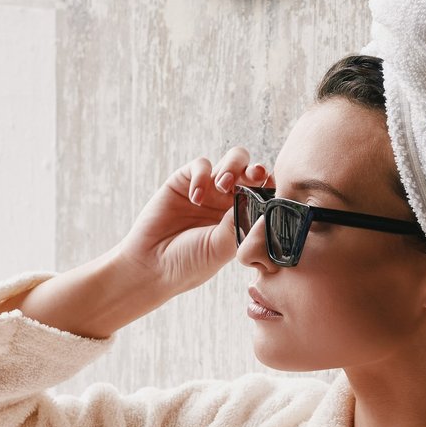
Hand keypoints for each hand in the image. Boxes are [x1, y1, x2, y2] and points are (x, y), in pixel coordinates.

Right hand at [115, 148, 270, 298]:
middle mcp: (228, 201)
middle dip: (255, 171)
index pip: (265, 193)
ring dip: (233, 167)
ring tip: (223, 186)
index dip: (272, 187)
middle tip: (254, 177)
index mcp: (243, 218)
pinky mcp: (184, 181)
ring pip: (232, 160)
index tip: (274, 190)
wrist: (151, 266)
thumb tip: (265, 202)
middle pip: (251, 171)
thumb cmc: (189, 264)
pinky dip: (202, 176)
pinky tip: (196, 198)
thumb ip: (242, 223)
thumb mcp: (222, 248)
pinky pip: (201, 165)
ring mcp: (208, 189)